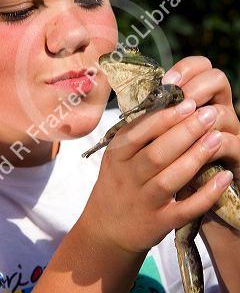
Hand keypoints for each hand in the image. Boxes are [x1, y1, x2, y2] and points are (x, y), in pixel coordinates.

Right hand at [81, 79, 233, 253]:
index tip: (188, 103)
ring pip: (170, 179)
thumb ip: (138, 135)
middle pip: (157, 153)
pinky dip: (206, 194)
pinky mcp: (158, 223)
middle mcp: (127, 178)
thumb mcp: (118, 157)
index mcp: (116, 155)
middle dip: (185, 132)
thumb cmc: (118, 183)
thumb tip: (169, 105)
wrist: (106, 228)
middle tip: (208, 115)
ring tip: (217, 138)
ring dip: (196, 157)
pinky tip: (224, 177)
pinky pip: (185, 209)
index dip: (165, 117)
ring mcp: (143, 202)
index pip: (139, 132)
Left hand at [162, 56, 239, 186]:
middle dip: (194, 88)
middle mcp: (216, 108)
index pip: (200, 66)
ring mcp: (229, 130)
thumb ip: (155, 113)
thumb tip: (138, 96)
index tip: (165, 82)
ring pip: (223, 113)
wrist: (187, 189)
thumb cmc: (166, 159)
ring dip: (202, 120)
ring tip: (188, 126)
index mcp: (198, 97)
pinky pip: (230, 145)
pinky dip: (212, 147)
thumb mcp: (158, 131)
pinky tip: (197, 154)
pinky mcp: (236, 155)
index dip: (185, 68)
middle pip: (217, 79)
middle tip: (178, 102)